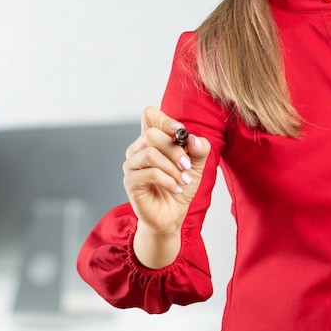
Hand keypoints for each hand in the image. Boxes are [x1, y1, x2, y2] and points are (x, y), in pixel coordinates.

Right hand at [123, 106, 210, 236]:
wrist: (172, 215)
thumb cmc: (180, 186)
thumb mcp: (196, 165)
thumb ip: (199, 149)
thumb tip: (194, 139)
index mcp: (152, 140)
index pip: (149, 115)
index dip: (165, 119)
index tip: (181, 133)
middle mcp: (138, 149)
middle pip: (151, 134)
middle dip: (175, 149)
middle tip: (187, 165)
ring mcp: (132, 165)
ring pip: (150, 153)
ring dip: (172, 167)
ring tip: (183, 180)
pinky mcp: (131, 182)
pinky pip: (150, 173)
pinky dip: (168, 180)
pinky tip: (176, 188)